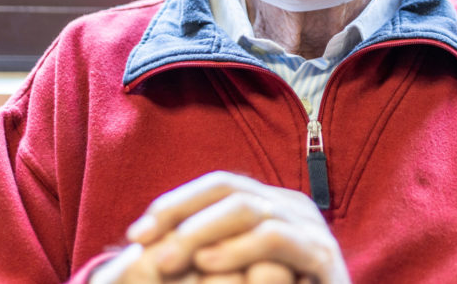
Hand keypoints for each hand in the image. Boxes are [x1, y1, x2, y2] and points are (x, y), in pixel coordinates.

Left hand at [110, 171, 349, 283]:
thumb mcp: (234, 269)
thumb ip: (205, 248)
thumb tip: (146, 237)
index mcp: (269, 202)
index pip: (216, 186)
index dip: (173, 204)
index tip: (135, 235)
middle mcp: (290, 205)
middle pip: (228, 189)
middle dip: (181, 214)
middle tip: (143, 246)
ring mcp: (309, 226)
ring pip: (247, 208)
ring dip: (200, 231)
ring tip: (166, 259)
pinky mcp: (321, 254)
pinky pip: (274, 239)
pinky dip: (236, 248)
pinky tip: (206, 264)